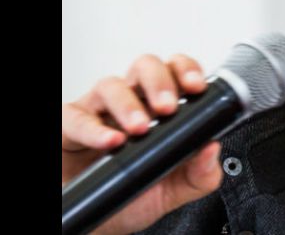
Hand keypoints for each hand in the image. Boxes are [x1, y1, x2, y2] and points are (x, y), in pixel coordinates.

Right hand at [62, 54, 223, 234]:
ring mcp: (99, 111)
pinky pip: (77, 117)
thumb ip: (201, 173)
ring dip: (129, 104)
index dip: (187, 71)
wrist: (99, 226)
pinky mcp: (70, 126)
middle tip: (169, 108)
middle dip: (160, 82)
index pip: (176, 72)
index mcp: (160, 107)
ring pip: (112, 85)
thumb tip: (213, 149)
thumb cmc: (135, 196)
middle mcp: (131, 101)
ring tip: (139, 129)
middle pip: (146, 67)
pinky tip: (111, 141)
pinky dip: (95, 128)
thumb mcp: (175, 189)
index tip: (197, 87)